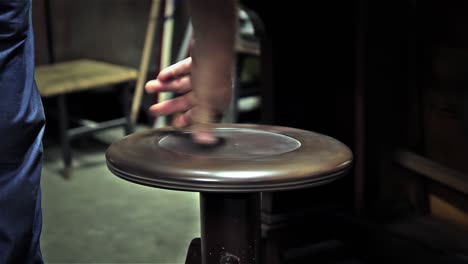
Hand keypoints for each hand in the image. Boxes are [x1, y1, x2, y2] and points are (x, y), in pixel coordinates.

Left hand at [146, 0, 236, 144]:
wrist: (213, 46)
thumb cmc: (213, 74)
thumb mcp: (206, 102)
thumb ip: (202, 122)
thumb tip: (204, 142)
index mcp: (215, 101)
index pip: (199, 115)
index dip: (185, 120)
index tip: (173, 123)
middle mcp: (211, 89)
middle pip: (187, 101)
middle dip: (169, 106)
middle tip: (153, 110)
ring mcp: (204, 75)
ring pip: (181, 84)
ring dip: (164, 87)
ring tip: (149, 87)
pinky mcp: (198, 62)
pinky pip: (182, 70)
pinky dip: (171, 73)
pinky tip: (161, 76)